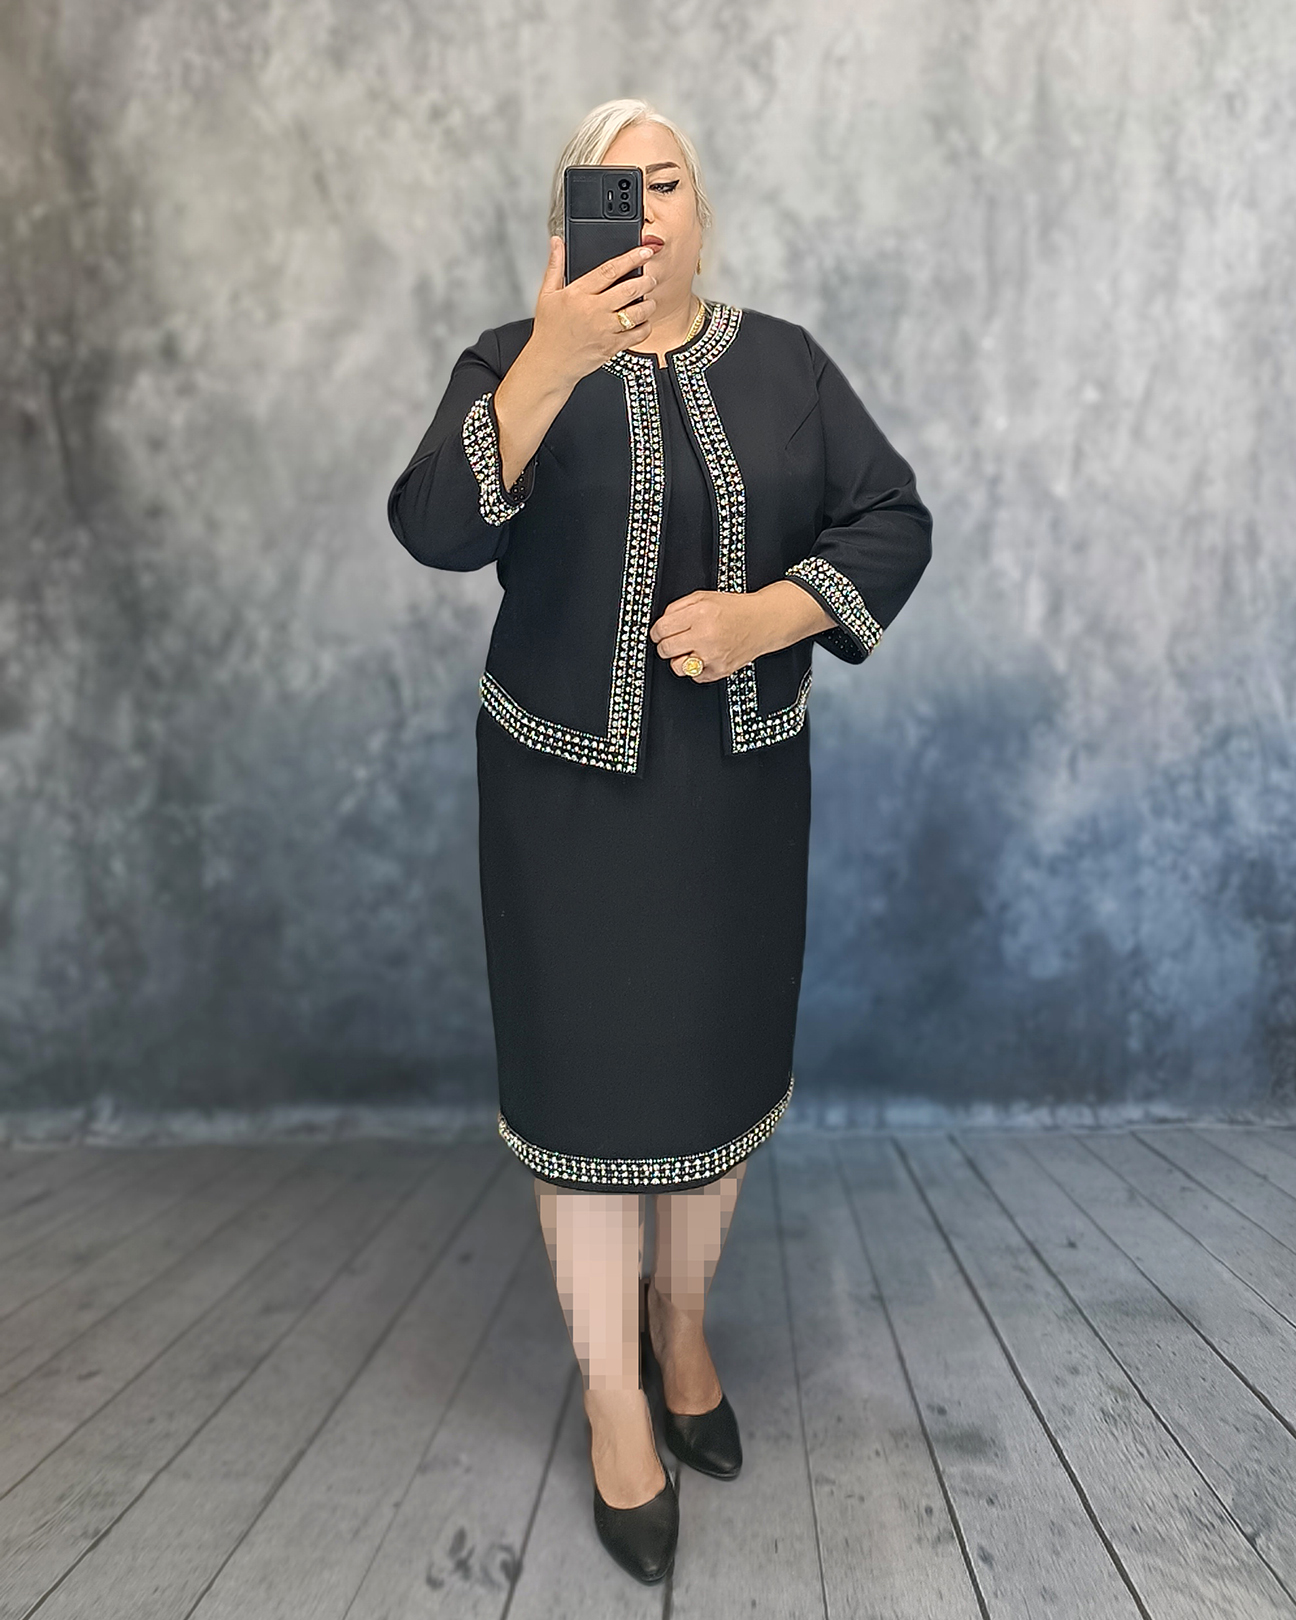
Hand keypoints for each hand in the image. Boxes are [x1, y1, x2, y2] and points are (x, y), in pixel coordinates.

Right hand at [528, 237, 659, 388]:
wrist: (549, 364)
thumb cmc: (548, 330)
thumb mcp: (547, 294)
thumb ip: (555, 265)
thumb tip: (556, 242)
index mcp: (579, 293)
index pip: (610, 270)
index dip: (632, 258)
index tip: (645, 252)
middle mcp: (594, 310)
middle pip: (630, 289)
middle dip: (646, 281)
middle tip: (650, 279)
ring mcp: (605, 329)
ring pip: (638, 312)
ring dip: (649, 304)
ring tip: (649, 301)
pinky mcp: (612, 347)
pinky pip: (638, 335)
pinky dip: (646, 327)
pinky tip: (643, 322)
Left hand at [649, 583, 836, 679]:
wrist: (763, 621)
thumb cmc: (735, 609)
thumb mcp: (703, 597)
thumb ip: (678, 607)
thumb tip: (661, 623)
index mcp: (699, 614)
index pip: (661, 629)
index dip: (656, 632)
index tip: (658, 633)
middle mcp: (705, 636)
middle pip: (665, 649)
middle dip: (665, 645)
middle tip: (673, 641)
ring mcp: (713, 655)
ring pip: (677, 667)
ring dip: (679, 660)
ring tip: (689, 650)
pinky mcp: (720, 670)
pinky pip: (695, 676)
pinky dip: (696, 668)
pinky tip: (705, 655)